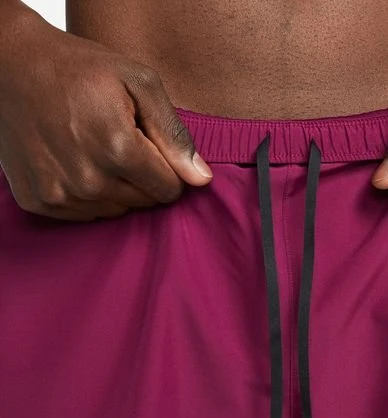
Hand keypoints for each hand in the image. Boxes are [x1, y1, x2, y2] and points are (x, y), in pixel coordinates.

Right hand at [0, 11, 211, 221]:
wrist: (10, 64)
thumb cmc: (80, 70)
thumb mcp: (139, 83)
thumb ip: (174, 134)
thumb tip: (200, 179)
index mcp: (118, 148)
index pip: (169, 190)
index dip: (168, 169)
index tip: (153, 148)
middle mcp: (89, 180)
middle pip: (144, 202)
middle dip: (143, 177)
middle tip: (121, 144)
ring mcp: (60, 193)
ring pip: (116, 210)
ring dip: (116, 188)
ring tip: (96, 150)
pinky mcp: (39, 201)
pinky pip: (85, 215)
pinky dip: (88, 195)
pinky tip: (76, 163)